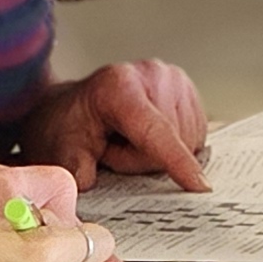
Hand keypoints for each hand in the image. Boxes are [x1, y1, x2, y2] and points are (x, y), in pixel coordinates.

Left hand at [24, 61, 211, 190]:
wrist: (73, 107)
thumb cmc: (69, 127)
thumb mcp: (63, 153)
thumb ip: (77, 172)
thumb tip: (88, 187)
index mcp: (119, 86)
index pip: (156, 131)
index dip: (177, 162)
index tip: (200, 187)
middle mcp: (152, 74)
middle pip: (174, 143)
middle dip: (144, 161)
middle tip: (112, 150)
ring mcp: (174, 78)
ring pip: (189, 142)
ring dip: (159, 154)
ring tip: (128, 141)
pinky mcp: (187, 89)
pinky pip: (195, 136)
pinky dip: (174, 145)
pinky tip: (147, 136)